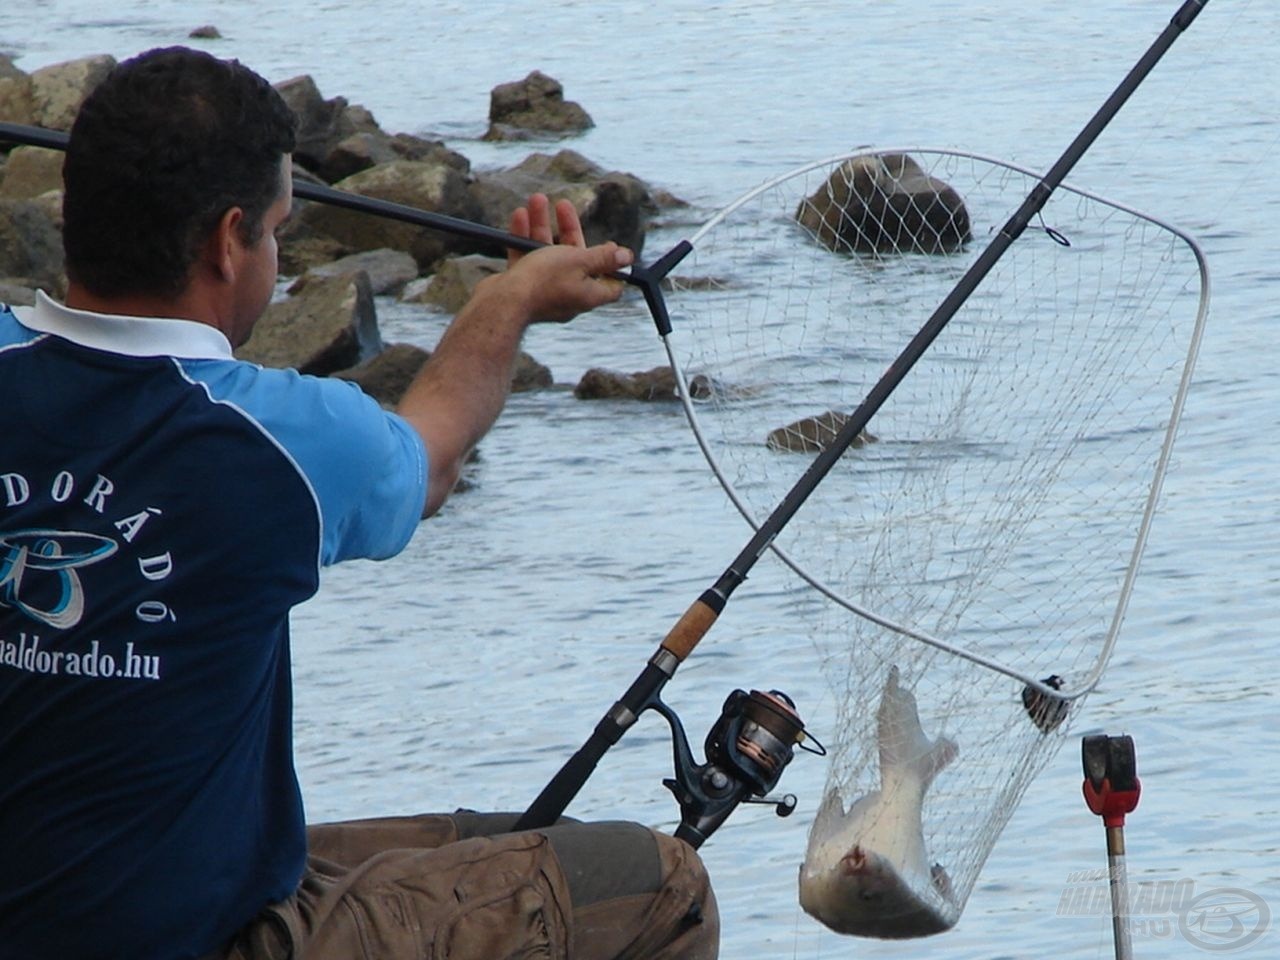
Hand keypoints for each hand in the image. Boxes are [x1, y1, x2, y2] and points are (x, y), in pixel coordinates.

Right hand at [503, 193, 632, 322]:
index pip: (610, 283)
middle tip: (563, 205)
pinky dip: (522, 239)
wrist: (502, 303)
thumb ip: (602, 257)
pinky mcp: (522, 288)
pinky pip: (525, 260)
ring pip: (546, 255)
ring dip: (541, 226)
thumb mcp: (580, 261)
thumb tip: (626, 256)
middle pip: (575, 259)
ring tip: (536, 200)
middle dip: (568, 229)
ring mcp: (543, 292)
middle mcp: (568, 295)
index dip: (613, 264)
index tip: (610, 246)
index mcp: (588, 294)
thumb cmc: (543, 282)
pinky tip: (519, 216)